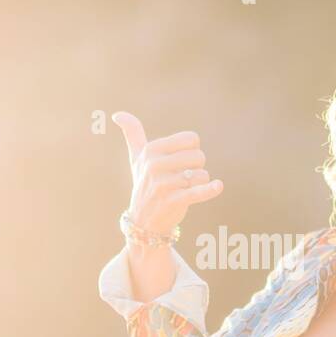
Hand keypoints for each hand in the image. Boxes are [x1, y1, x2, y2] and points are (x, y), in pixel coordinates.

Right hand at [113, 111, 223, 234]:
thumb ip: (132, 133)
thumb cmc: (144, 184)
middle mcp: (155, 165)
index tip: (179, 162)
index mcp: (151, 150)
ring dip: (199, 184)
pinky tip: (217, 186)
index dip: (191, 151)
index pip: (191, 139)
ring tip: (183, 190)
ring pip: (202, 174)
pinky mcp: (173, 201)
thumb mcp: (136, 158)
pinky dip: (210, 190)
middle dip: (196, 168)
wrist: (143, 222)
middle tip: (181, 180)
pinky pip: (197, 192)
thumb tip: (117, 114)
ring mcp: (163, 184)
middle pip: (199, 156)